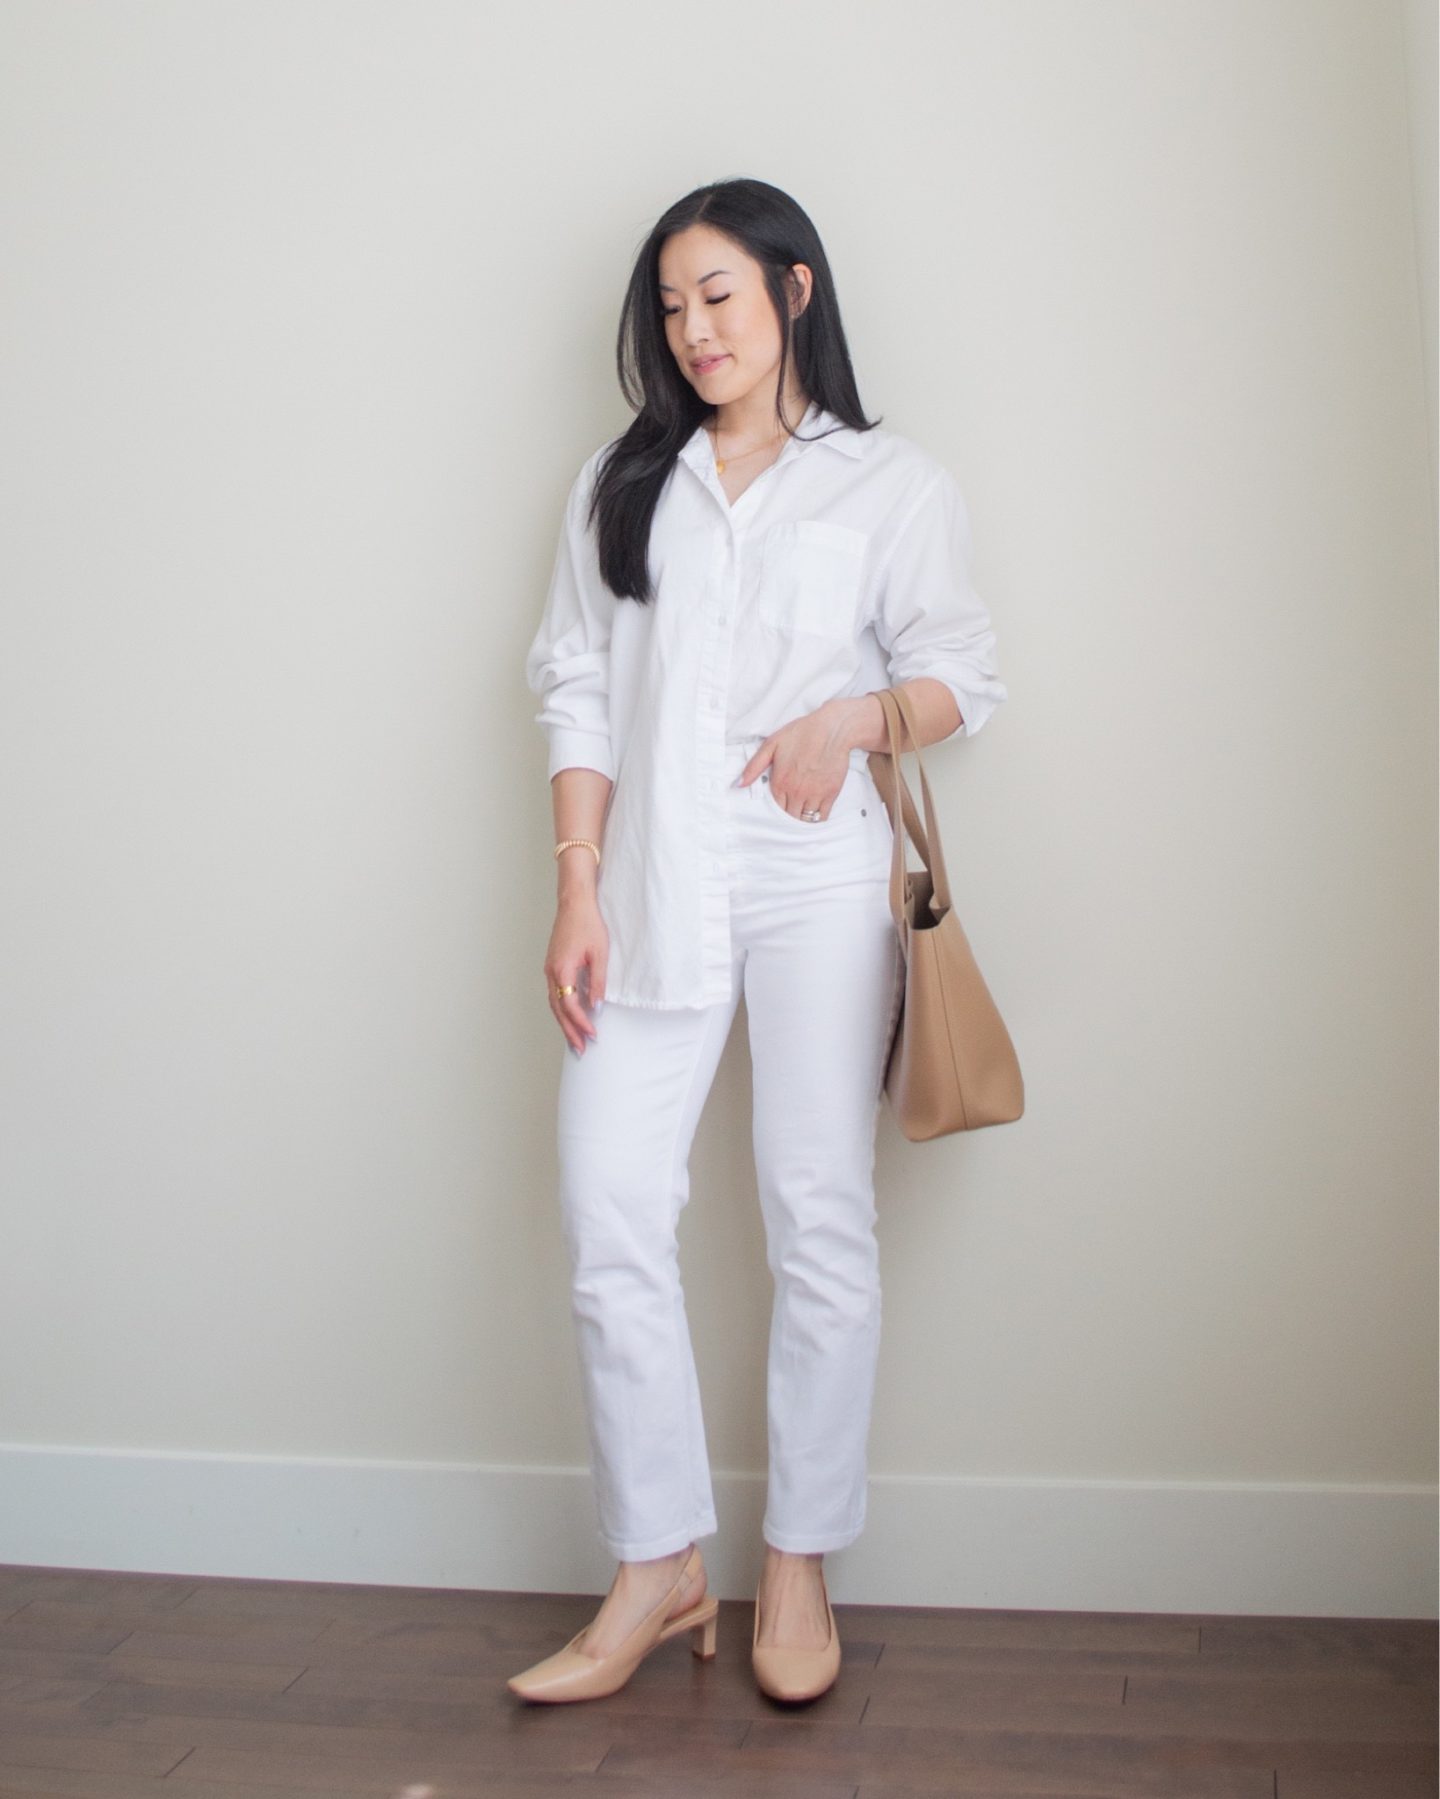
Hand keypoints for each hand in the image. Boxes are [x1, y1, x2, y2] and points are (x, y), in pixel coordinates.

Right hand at [545, 896, 606, 1052]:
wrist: (574, 904)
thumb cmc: (588, 924)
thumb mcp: (599, 954)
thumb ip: (597, 982)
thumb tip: (596, 1006)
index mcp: (561, 970)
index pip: (570, 1005)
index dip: (581, 1023)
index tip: (593, 1034)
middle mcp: (551, 973)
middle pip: (558, 1010)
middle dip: (569, 1031)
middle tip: (580, 1050)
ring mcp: (549, 970)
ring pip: (554, 1004)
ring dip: (564, 1023)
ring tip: (574, 1040)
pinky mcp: (553, 966)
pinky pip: (555, 994)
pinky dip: (562, 1009)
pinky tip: (570, 1017)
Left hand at [735, 705, 852, 820]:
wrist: (832, 729)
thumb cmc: (804, 733)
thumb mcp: (772, 744)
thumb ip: (754, 766)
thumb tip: (739, 783)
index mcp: (781, 782)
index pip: (775, 810)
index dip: (776, 812)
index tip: (778, 809)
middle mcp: (797, 792)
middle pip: (790, 818)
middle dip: (788, 817)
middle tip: (790, 812)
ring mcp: (814, 794)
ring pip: (805, 820)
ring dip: (802, 819)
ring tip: (801, 813)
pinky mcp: (830, 793)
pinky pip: (822, 816)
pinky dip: (817, 819)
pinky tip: (814, 814)